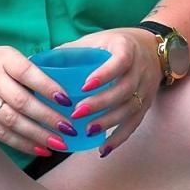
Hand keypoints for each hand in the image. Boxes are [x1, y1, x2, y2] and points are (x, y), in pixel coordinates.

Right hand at [0, 39, 70, 157]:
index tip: (67, 101)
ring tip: (59, 143)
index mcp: (3, 58)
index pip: (28, 73)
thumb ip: (26, 70)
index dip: (48, 87)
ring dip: (37, 135)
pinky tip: (39, 149)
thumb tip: (60, 92)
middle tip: (69, 129)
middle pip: (22, 101)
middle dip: (48, 117)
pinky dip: (21, 143)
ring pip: (11, 121)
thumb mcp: (4, 55)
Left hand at [56, 27, 162, 153]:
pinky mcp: (146, 104)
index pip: (121, 61)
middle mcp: (140, 69)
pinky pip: (134, 123)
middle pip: (124, 89)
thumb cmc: (115, 45)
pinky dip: (119, 138)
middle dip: (101, 103)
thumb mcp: (96, 40)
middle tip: (77, 113)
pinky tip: (102, 149)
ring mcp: (146, 88)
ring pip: (130, 108)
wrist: (153, 49)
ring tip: (88, 131)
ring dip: (109, 122)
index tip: (85, 86)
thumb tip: (35, 63)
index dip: (105, 74)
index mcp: (127, 49)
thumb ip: (71, 51)